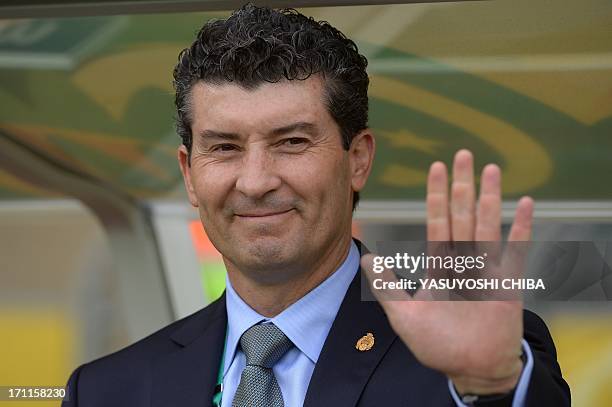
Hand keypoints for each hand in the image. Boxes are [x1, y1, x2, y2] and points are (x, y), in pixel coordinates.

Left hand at [362, 149, 532, 394]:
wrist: (470, 369)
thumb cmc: (438, 344)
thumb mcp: (405, 316)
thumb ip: (389, 287)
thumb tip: (367, 258)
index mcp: (441, 264)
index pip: (438, 221)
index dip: (437, 195)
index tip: (437, 168)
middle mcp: (463, 261)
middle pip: (462, 215)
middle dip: (462, 186)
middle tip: (463, 154)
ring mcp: (486, 269)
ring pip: (487, 225)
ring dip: (489, 198)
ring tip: (490, 169)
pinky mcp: (507, 284)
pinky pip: (516, 251)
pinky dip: (521, 228)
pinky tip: (526, 204)